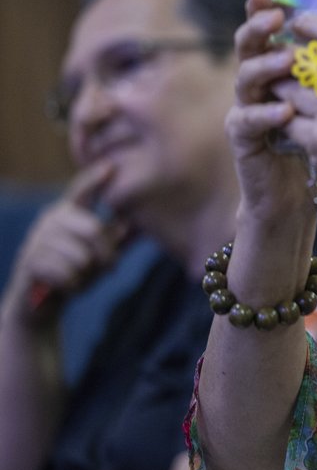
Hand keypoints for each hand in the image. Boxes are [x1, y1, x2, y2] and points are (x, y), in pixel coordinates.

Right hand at [3, 162, 128, 322]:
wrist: (39, 304)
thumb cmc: (76, 272)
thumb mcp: (100, 255)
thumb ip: (115, 239)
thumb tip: (134, 223)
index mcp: (69, 213)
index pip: (81, 191)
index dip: (95, 179)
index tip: (110, 165)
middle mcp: (51, 219)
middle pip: (93, 230)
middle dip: (107, 254)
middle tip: (109, 268)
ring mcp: (38, 239)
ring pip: (81, 257)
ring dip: (87, 275)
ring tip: (78, 277)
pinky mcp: (30, 260)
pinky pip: (67, 274)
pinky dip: (73, 286)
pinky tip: (64, 287)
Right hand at [224, 0, 316, 224]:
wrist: (300, 191)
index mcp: (280, 68)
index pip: (271, 31)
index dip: (265, 9)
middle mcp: (260, 83)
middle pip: (249, 45)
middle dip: (259, 27)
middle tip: (278, 17)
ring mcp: (248, 108)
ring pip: (245, 78)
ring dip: (266, 65)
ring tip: (289, 59)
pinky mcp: (244, 138)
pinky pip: (248, 120)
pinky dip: (266, 113)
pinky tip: (285, 110)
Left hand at [271, 13, 316, 239]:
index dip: (314, 23)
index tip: (300, 22)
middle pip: (310, 57)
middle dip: (292, 54)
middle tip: (283, 53)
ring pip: (293, 86)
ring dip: (282, 83)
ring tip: (279, 82)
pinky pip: (289, 117)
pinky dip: (283, 114)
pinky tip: (283, 113)